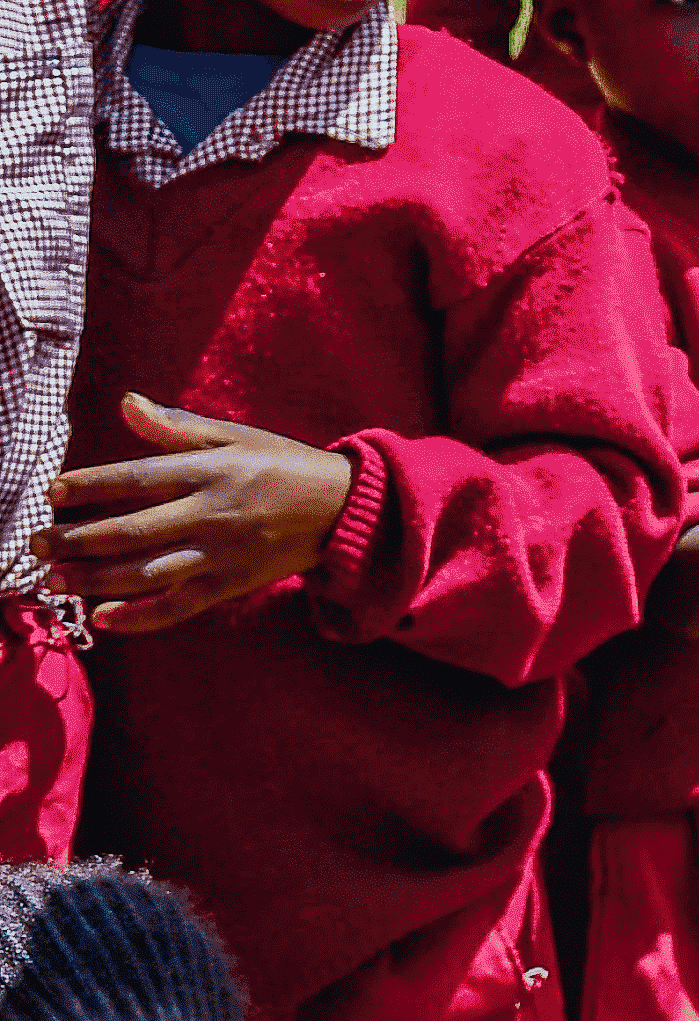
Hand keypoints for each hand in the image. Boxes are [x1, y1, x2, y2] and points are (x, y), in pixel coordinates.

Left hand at [47, 395, 355, 632]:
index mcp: (211, 470)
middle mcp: (211, 512)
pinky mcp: (229, 584)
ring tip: (53, 580)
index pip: (137, 478)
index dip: (91, 485)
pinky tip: (103, 618)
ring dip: (93, 579)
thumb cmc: (282, 464)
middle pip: (130, 530)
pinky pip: (177, 606)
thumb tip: (126, 403)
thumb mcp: (235, 436)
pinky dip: (139, 616)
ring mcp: (220, 552)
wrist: (342, 506)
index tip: (52, 492)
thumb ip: (176, 427)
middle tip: (35, 543)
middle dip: (76, 539)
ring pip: (145, 572)